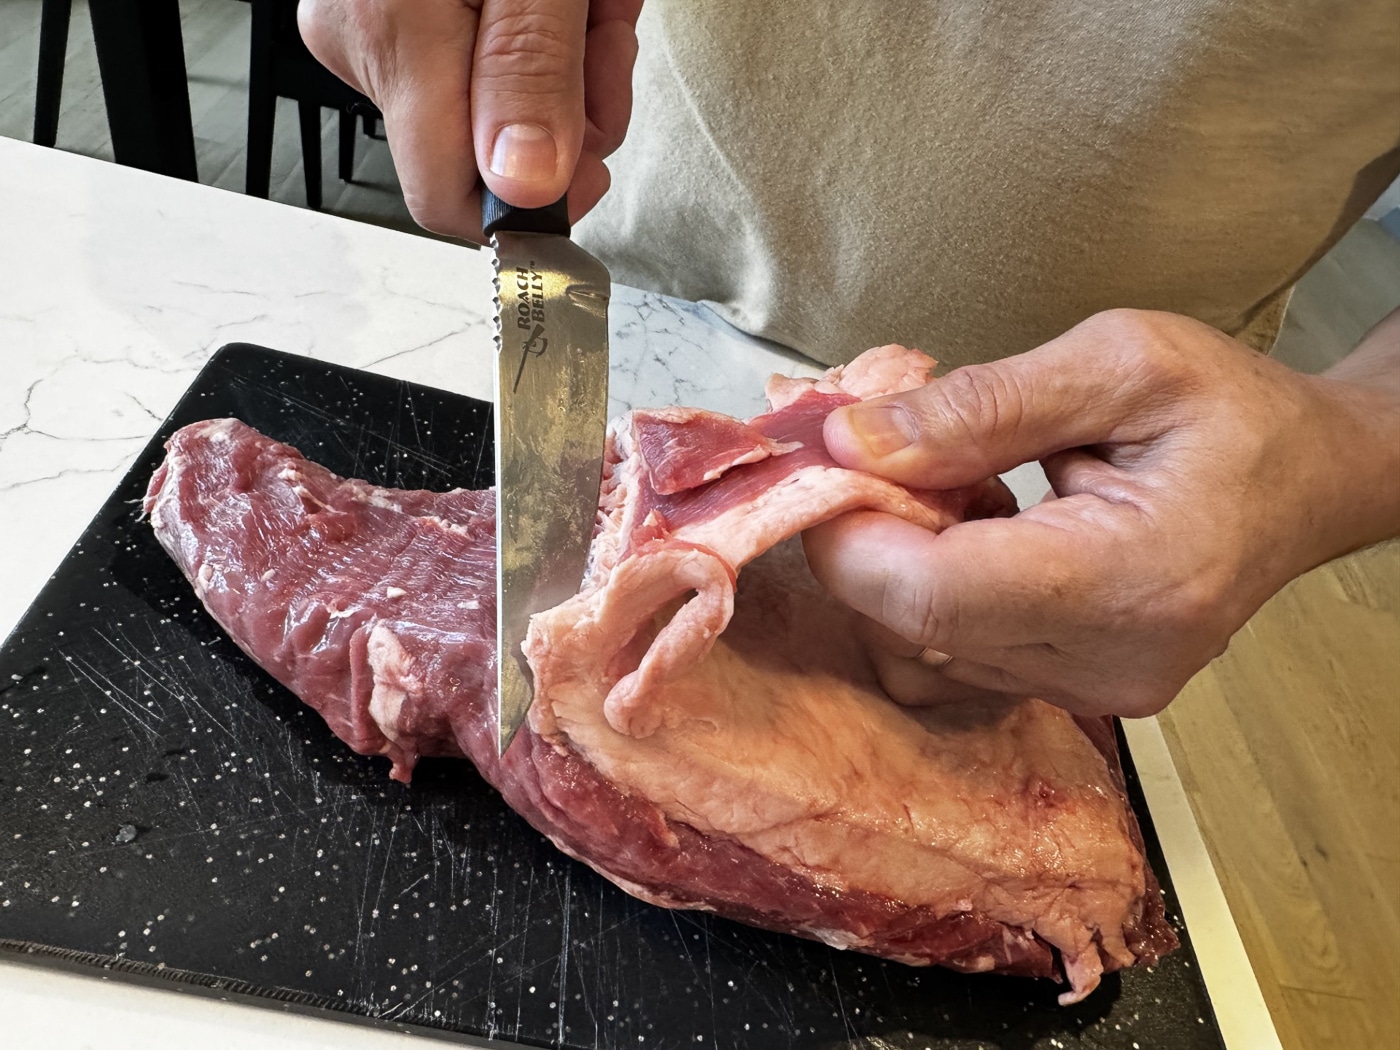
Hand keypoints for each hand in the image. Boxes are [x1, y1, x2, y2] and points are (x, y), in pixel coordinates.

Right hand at [299, 0, 642, 239]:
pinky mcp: (397, 13)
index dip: (535, 205)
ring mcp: (377, 27)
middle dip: (572, 108)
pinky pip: (484, 62)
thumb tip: (524, 188)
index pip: (450, 201)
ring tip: (586, 2)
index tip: (592, 165)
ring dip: (572, 65)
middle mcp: (369, 44)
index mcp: (398, 40)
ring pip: (498, 108)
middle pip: (489, 154)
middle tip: (599, 36)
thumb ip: (530, 76)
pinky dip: (545, 35)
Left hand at [803, 309, 1399, 717]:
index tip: (825, 467)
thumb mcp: (1119, 362)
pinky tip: (978, 537)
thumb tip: (849, 441)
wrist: (1317, 479)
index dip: (848, 537)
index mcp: (1131, 578)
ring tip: (956, 493)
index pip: (932, 596)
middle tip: (884, 460)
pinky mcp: (1082, 694)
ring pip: (922, 654)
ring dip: (901, 570)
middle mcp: (1111, 661)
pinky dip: (935, 598)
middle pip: (915, 630)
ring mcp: (1098, 692)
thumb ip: (980, 406)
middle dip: (866, 543)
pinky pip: (955, 662)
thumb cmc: (1233, 410)